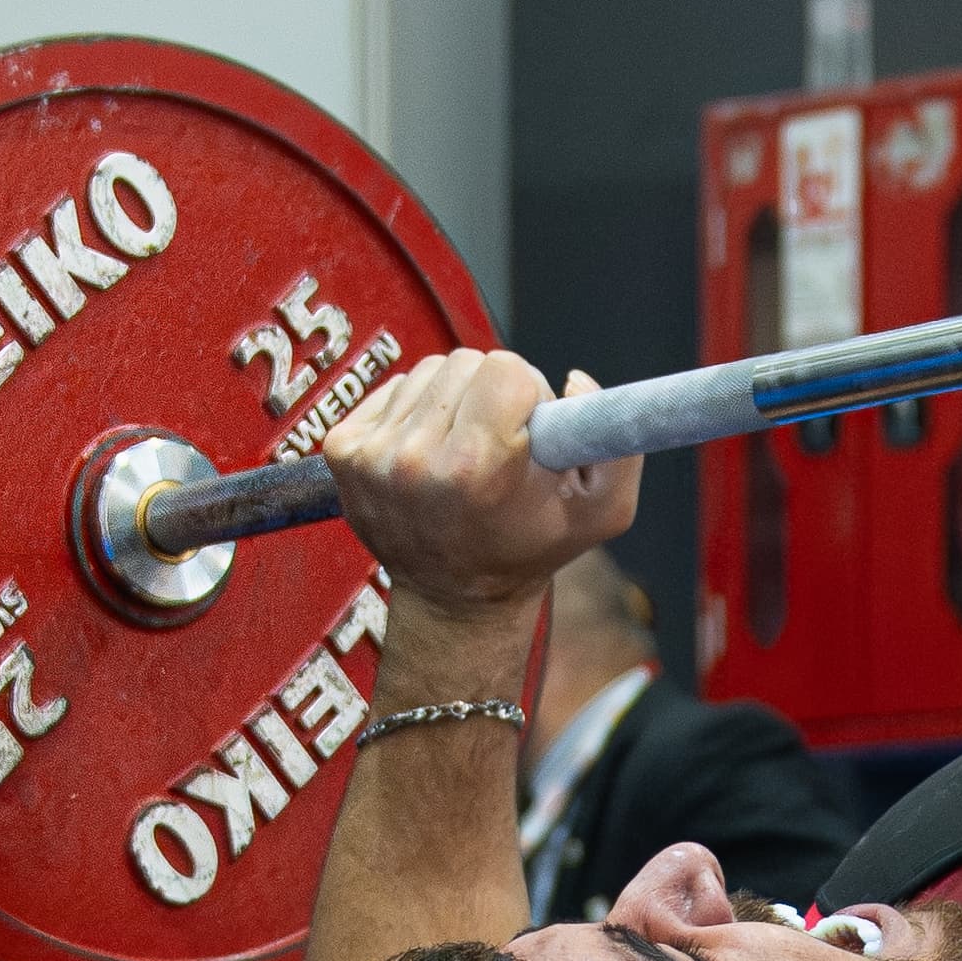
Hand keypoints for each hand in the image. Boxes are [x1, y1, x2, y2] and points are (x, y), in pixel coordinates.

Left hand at [318, 348, 640, 622]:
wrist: (454, 597)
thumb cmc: (530, 550)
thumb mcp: (604, 512)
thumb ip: (619, 442)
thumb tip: (573, 383)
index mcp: (477, 469)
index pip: (506, 369)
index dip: (527, 394)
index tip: (528, 429)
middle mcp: (416, 460)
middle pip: (466, 363)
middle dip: (490, 393)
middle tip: (497, 442)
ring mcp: (372, 456)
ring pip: (428, 372)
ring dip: (453, 400)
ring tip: (462, 451)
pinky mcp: (342, 451)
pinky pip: (392, 388)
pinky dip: (416, 410)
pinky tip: (428, 453)